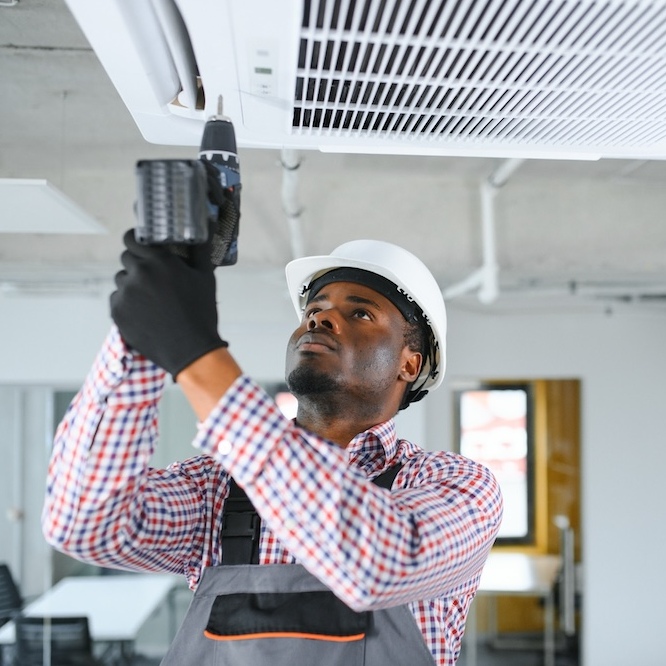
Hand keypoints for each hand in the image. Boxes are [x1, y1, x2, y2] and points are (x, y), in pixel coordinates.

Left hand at [110, 228, 226, 377]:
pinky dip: (127, 302)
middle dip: (138, 264)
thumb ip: (200, 248)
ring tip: (152, 299)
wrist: (191, 350)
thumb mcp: (205, 277)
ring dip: (132, 284)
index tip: (140, 244)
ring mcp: (125, 294)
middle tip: (153, 277)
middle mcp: (139, 274)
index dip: (135, 239)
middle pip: (126, 258)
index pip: (132, 238)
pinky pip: (117, 299)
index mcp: (159, 261)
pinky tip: (145, 312)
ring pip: (121, 279)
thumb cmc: (201, 313)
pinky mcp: (117, 312)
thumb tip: (207, 222)